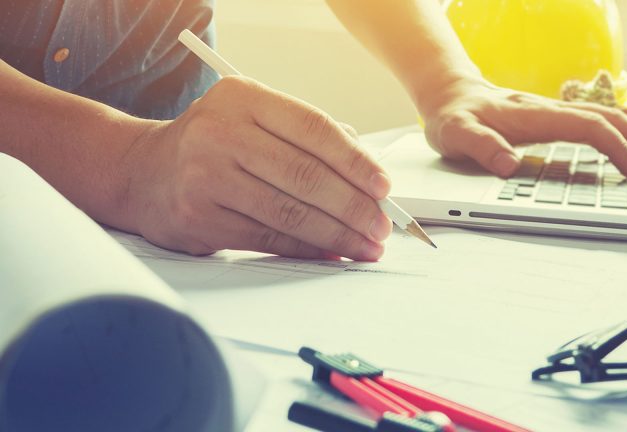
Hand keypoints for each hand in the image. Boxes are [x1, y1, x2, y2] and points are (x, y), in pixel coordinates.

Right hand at [123, 76, 391, 259]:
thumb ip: (305, 139)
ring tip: (366, 246)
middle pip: (305, 174)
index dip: (355, 161)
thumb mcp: (252, 119)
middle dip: (353, 206)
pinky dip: (307, 248)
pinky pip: (268, 237)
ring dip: (337, 235)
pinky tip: (332, 253)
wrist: (143, 171)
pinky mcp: (200, 218)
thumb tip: (366, 180)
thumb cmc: (214, 144)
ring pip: (290, 212)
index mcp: (242, 98)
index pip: (313, 128)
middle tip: (382, 226)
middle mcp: (221, 133)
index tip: (384, 187)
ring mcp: (206, 176)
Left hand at [419, 76, 626, 179]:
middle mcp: (550, 110)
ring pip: (607, 118)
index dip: (617, 148)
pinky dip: (618, 137)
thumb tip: (509, 165)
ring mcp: (553, 113)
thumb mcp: (456, 134)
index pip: (589, 127)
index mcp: (535, 115)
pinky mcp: (551, 119)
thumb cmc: (453, 116)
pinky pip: (594, 124)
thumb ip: (480, 147)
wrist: (449, 94)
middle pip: (610, 119)